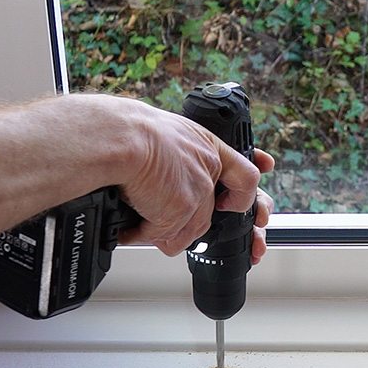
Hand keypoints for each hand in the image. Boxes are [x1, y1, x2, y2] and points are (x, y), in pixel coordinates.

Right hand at [115, 100, 272, 255]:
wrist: (122, 137)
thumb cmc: (133, 130)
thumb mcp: (166, 132)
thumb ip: (177, 154)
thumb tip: (163, 167)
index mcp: (208, 147)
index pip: (245, 176)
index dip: (242, 197)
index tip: (230, 205)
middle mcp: (208, 170)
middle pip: (206, 215)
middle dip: (178, 222)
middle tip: (155, 215)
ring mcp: (197, 193)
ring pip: (186, 231)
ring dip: (161, 231)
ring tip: (137, 221)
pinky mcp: (179, 212)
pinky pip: (163, 237)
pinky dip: (143, 235)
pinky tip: (129, 227)